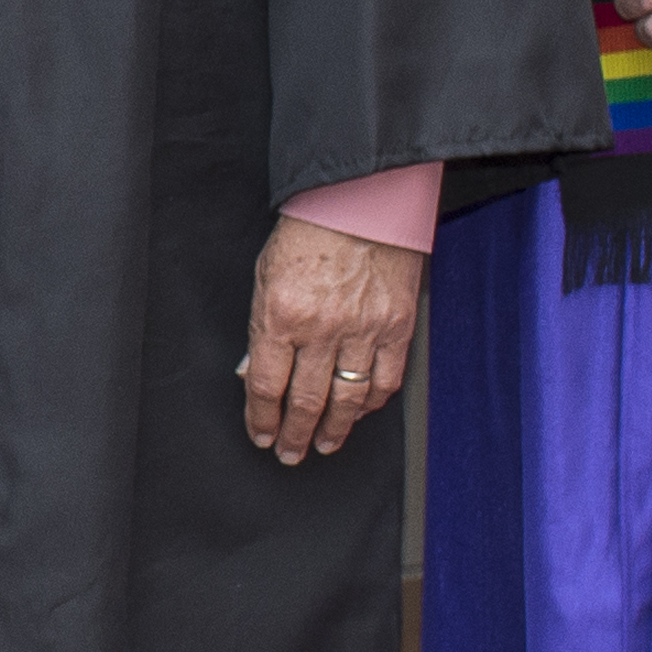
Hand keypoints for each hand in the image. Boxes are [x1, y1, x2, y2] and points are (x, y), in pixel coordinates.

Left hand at [241, 219, 427, 463]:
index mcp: (281, 314)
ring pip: (347, 400)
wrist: (362, 200)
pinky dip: (370, 404)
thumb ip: (261, 328)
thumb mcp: (265, 276)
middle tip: (291, 452)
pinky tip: (358, 413)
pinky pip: (385, 380)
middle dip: (295, 435)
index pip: (266, 385)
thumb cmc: (310, 232)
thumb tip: (255, 374)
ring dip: (334, 429)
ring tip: (324, 443)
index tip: (262, 435)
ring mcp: (362, 329)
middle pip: (305, 401)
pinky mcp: (396, 326)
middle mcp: (321, 328)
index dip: (261, 419)